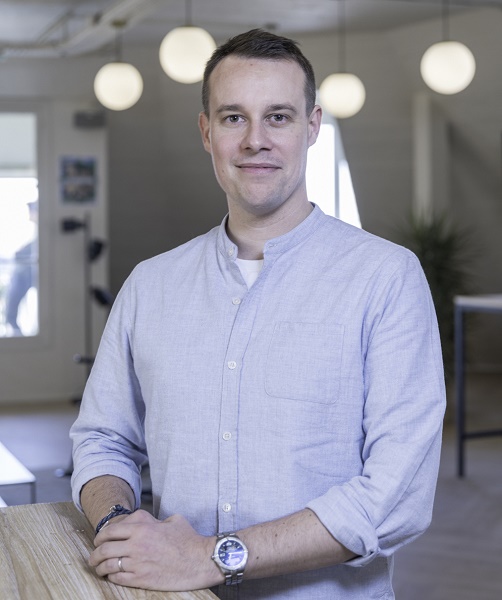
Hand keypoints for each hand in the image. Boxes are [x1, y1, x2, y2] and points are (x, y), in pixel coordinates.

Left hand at [88, 510, 221, 590]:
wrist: (199, 560)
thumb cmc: (188, 540)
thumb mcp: (171, 520)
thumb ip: (154, 520)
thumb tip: (146, 523)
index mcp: (143, 526)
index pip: (111, 530)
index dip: (101, 536)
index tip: (99, 540)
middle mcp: (137, 543)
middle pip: (104, 548)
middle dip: (95, 553)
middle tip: (94, 556)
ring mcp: (137, 562)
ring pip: (107, 565)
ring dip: (99, 567)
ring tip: (98, 568)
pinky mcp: (141, 578)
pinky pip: (117, 578)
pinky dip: (111, 577)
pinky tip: (111, 576)